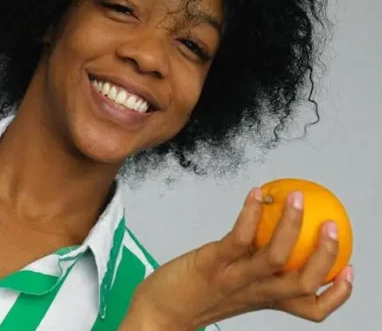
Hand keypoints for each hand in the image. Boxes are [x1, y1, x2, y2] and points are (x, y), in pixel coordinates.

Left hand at [124, 188, 353, 329]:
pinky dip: (250, 214)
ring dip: (291, 226)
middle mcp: (254, 293)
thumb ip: (251, 272)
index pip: (311, 308)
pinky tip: (257, 193)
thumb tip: (265, 241)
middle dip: (326, 255)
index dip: (338, 295)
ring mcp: (233, 279)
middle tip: (334, 226)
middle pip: (303, 283)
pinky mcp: (210, 264)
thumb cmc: (192, 297)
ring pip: (276, 257)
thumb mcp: (231, 290)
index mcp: (263, 301)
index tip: (351, 271)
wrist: (156, 315)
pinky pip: (238, 237)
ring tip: (299, 199)